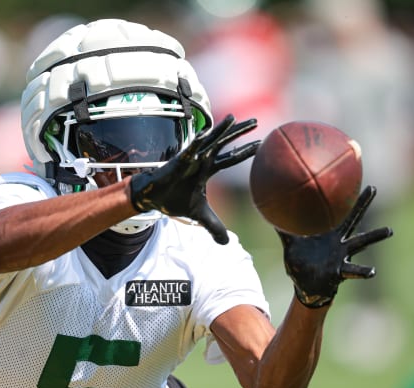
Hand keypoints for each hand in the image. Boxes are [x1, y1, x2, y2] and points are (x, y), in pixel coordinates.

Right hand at [130, 114, 257, 243]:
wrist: (152, 197)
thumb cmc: (174, 200)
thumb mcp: (199, 215)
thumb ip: (213, 226)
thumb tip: (225, 243)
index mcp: (208, 169)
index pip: (231, 158)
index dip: (246, 152)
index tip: (261, 144)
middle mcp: (202, 160)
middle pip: (225, 143)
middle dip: (240, 132)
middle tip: (257, 121)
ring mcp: (191, 158)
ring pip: (210, 141)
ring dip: (222, 130)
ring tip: (235, 118)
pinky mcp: (179, 161)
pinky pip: (190, 149)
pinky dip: (198, 141)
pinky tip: (207, 132)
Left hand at [277, 186, 393, 307]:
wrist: (304, 285)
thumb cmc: (300, 263)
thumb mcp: (290, 244)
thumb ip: (283, 230)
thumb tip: (268, 214)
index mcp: (327, 233)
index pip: (337, 212)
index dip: (342, 198)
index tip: (348, 180)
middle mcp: (338, 242)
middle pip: (352, 218)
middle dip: (362, 203)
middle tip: (373, 188)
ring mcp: (342, 256)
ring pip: (360, 243)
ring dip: (374, 236)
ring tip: (388, 230)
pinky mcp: (340, 272)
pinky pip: (353, 271)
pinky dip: (362, 271)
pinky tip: (372, 272)